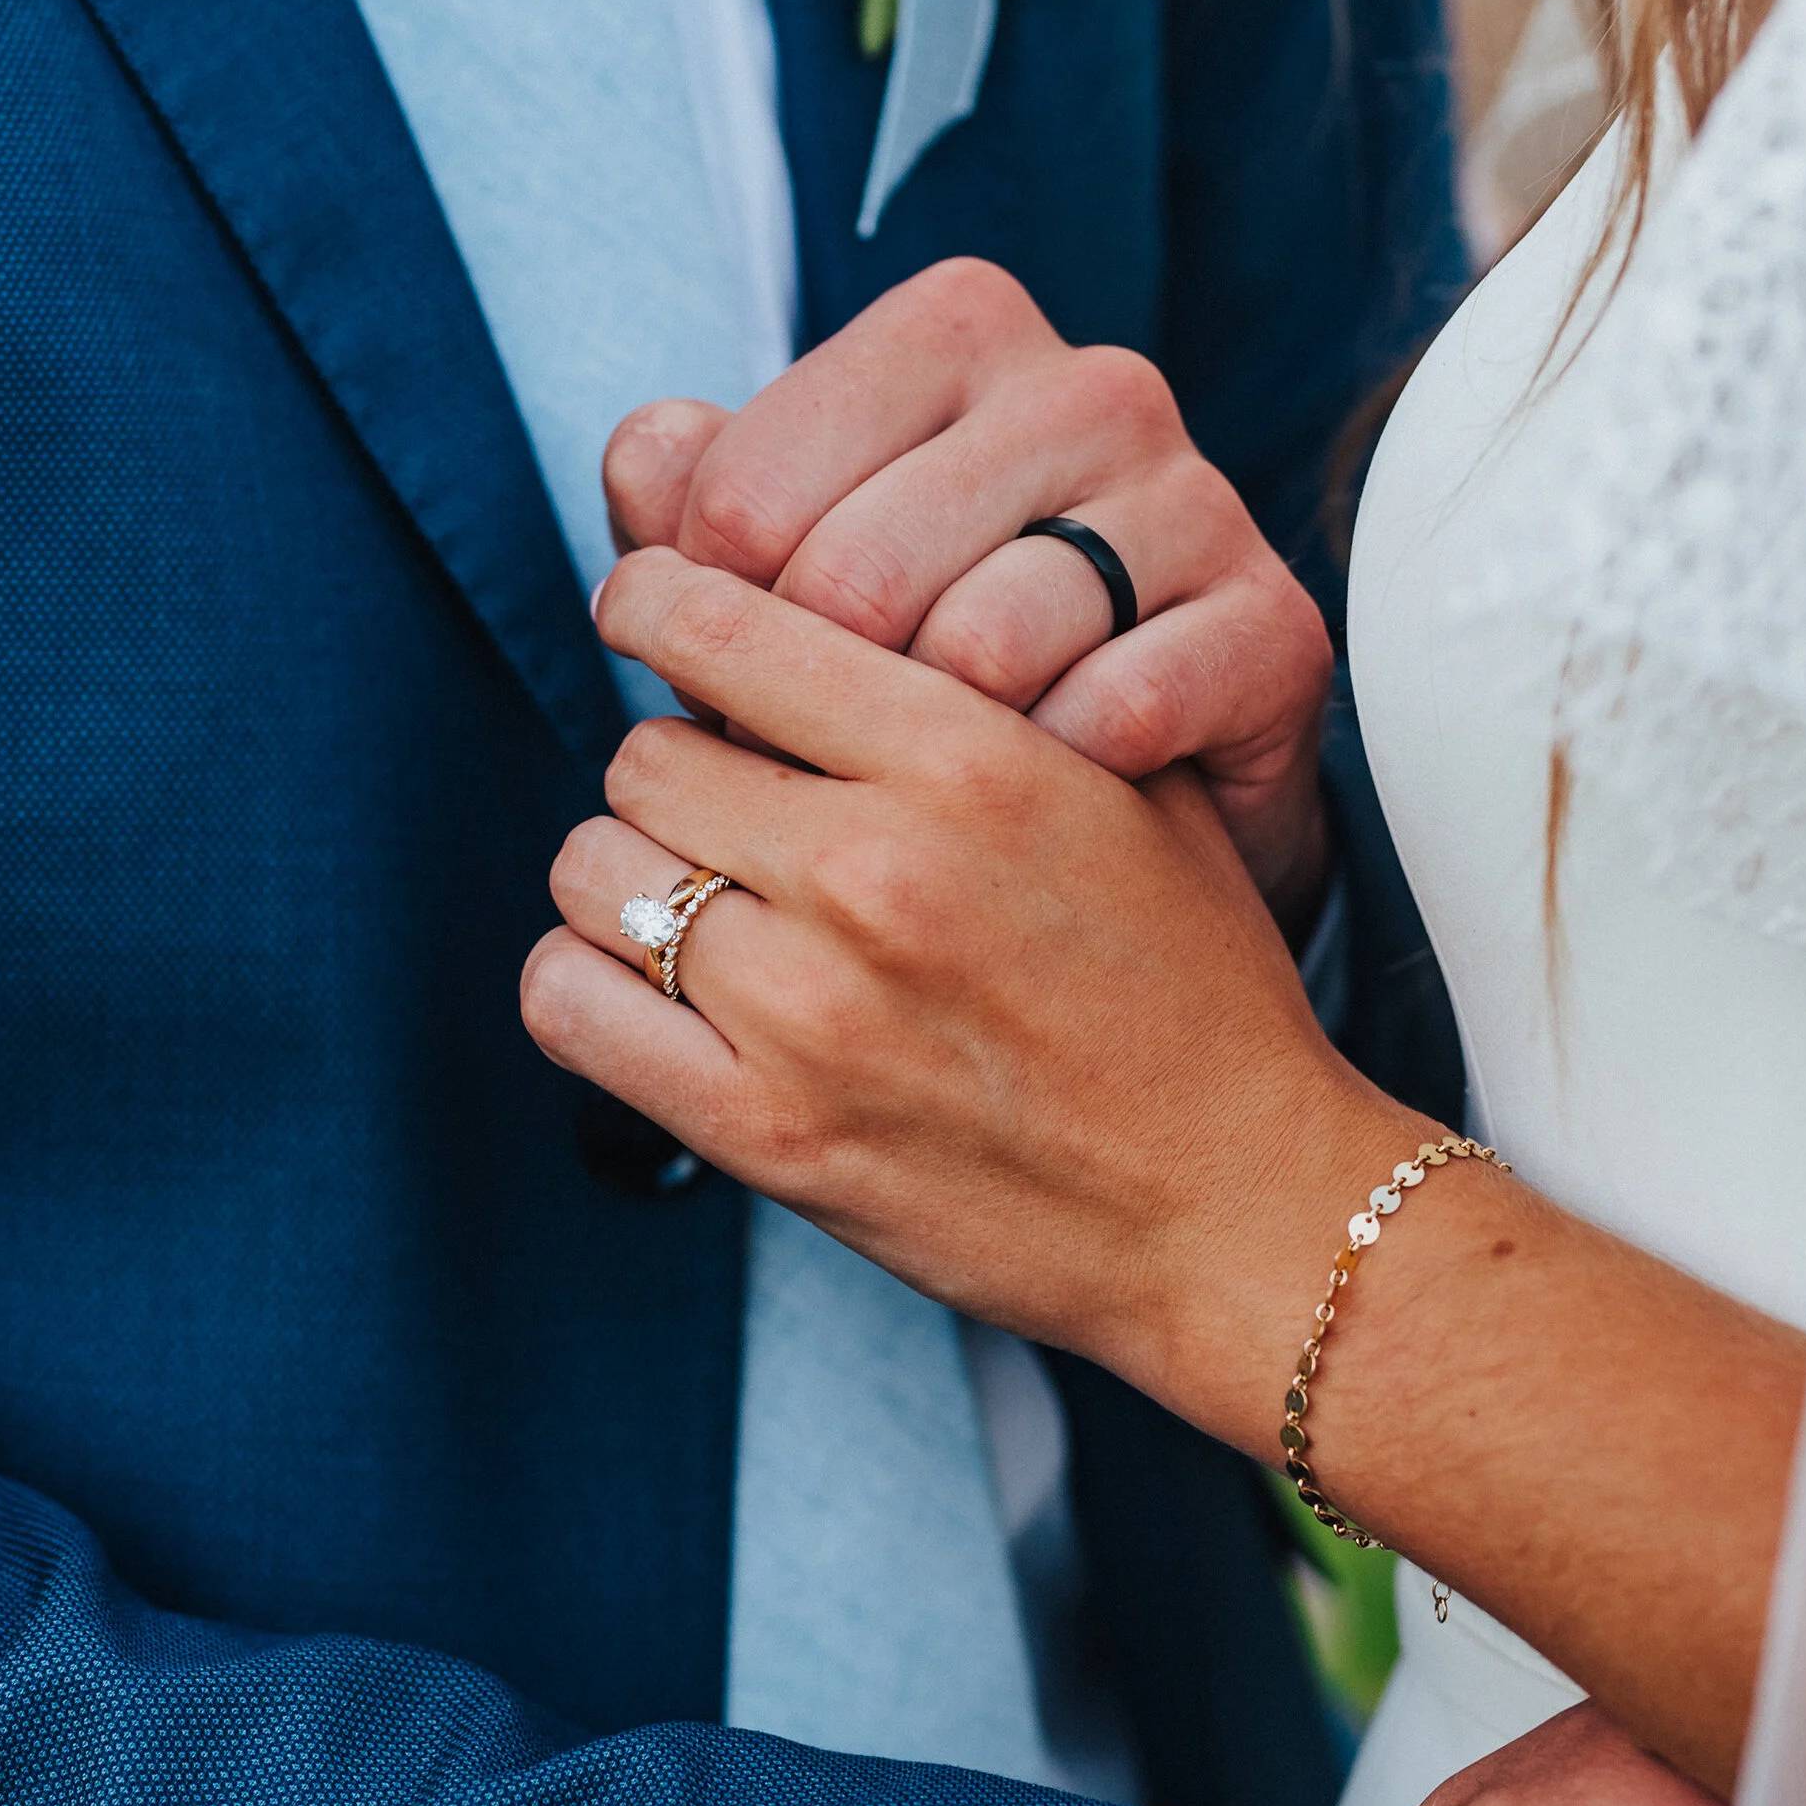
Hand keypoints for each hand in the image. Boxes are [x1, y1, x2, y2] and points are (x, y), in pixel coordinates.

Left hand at [528, 547, 1388, 1436]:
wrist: (1234, 1207)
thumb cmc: (1192, 990)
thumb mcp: (1128, 791)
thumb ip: (984, 682)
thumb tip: (824, 598)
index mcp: (969, 758)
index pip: (718, 626)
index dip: (656, 605)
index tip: (647, 612)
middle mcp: (877, 872)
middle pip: (645, 753)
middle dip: (678, 768)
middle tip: (732, 809)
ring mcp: (812, 1012)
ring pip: (596, 870)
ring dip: (635, 879)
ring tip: (711, 906)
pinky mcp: (769, 1135)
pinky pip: (570, 1005)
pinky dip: (588, 988)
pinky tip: (655, 993)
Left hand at [602, 261, 1335, 933]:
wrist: (1138, 797)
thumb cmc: (939, 660)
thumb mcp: (806, 572)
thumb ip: (703, 508)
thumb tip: (646, 459)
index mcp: (954, 328)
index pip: (749, 488)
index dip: (710, 627)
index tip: (735, 688)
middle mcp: (1088, 385)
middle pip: (853, 574)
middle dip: (812, 711)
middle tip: (822, 772)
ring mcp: (1196, 497)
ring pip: (983, 647)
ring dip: (935, 757)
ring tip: (938, 789)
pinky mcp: (1273, 625)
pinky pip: (1114, 715)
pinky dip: (1056, 785)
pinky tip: (1047, 797)